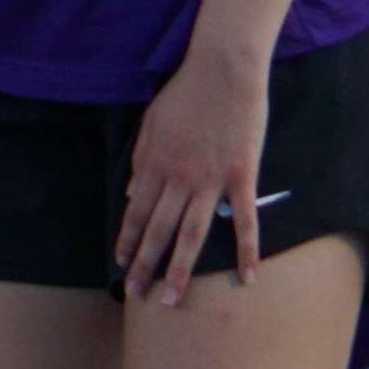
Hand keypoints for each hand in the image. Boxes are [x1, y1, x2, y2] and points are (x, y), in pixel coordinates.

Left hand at [116, 47, 272, 302]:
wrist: (223, 70)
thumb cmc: (184, 94)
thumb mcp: (149, 124)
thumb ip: (139, 161)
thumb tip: (131, 196)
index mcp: (153, 165)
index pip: (135, 213)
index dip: (126, 241)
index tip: (120, 265)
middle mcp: (178, 178)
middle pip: (158, 231)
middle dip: (145, 265)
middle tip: (137, 295)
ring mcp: (211, 180)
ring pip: (193, 234)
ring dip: (180, 269)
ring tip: (173, 298)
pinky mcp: (242, 176)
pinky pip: (245, 221)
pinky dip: (247, 251)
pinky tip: (247, 277)